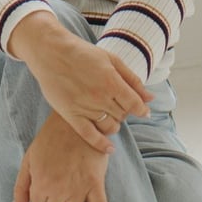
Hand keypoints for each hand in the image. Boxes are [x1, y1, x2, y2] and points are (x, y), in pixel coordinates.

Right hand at [9, 14, 152, 150]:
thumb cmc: (82, 53)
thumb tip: (150, 98)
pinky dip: (102, 145)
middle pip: (123, 115)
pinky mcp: (71, 116)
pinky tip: (109, 148)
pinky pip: (90, 136)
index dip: (141, 109)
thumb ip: (132, 79)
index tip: (143, 110)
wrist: (51, 53)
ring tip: (109, 114)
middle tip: (117, 103)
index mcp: (111, 81)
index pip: (134, 104)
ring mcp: (85, 108)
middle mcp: (100, 97)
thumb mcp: (111, 59)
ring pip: (110, 126)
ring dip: (114, 123)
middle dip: (124, 111)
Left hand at [9, 112, 111, 201]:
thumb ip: (21, 186)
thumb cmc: (51, 137)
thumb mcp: (30, 158)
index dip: (40, 198)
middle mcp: (57, 189)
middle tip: (59, 196)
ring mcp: (77, 188)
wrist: (76, 118)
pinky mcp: (95, 183)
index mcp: (40, 182)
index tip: (46, 189)